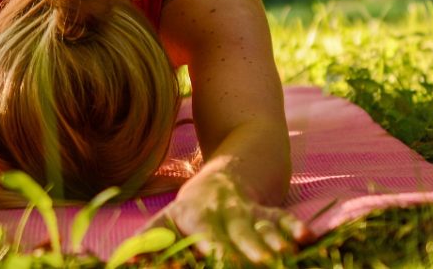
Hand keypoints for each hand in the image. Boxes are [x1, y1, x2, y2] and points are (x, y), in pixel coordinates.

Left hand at [141, 171, 311, 263]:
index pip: (206, 235)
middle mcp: (225, 212)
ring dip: (275, 239)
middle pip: (239, 232)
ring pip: (263, 226)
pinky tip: (308, 238)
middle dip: (249, 249)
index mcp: (197, 215)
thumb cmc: (189, 209)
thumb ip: (147, 241)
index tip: (220, 261)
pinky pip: (284, 219)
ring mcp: (250, 211)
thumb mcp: (166, 220)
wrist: (228, 173)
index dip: (214, 249)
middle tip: (259, 263)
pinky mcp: (270, 212)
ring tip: (285, 253)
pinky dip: (296, 227)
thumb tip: (124, 261)